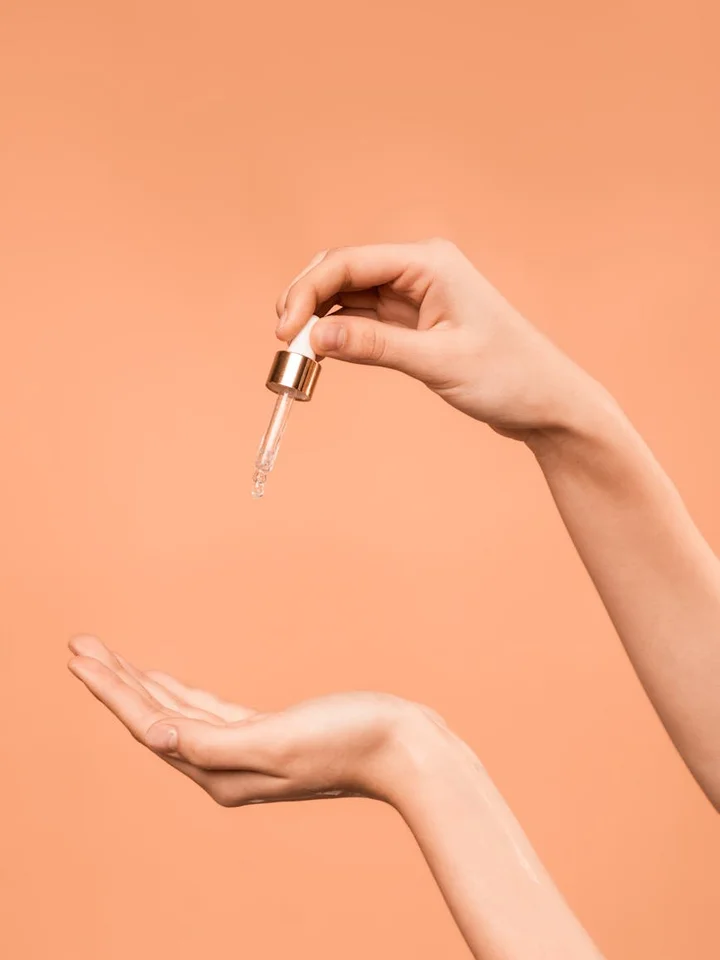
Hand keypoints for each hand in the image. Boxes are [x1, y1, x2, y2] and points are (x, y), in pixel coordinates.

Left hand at [68, 636, 436, 806]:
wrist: (404, 748)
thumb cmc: (348, 741)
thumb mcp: (278, 741)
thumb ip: (214, 743)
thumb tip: (156, 735)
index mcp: (219, 771)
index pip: (150, 725)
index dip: (110, 689)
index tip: (78, 655)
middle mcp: (223, 767)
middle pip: (153, 718)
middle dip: (115, 681)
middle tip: (79, 643)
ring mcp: (243, 751)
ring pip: (175, 713)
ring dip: (140, 684)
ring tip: (108, 657)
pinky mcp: (263, 734)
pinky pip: (204, 712)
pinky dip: (177, 693)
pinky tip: (166, 682)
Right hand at [276, 239, 603, 439]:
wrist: (546, 403)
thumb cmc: (507, 376)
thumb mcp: (437, 362)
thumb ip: (373, 347)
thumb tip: (313, 339)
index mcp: (429, 263)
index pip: (349, 263)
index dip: (308, 293)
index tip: (284, 332)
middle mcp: (419, 270)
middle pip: (342, 273)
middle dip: (306, 302)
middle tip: (283, 343)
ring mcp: (415, 296)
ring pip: (348, 298)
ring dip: (319, 321)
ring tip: (297, 356)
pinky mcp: (414, 322)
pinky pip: (363, 321)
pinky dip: (339, 336)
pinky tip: (322, 356)